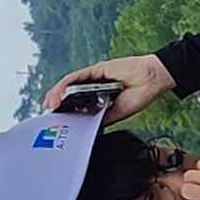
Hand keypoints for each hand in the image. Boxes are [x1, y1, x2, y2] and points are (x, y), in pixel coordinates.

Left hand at [53, 51, 176, 123]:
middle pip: (67, 94)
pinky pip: (75, 78)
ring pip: (67, 86)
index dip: (63, 112)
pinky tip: (57, 96)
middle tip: (46, 117)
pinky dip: (64, 86)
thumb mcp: (115, 113)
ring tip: (49, 107)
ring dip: (55, 96)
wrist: (152, 80)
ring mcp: (92, 78)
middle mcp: (92, 87)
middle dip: (54, 105)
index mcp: (98, 98)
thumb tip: (84, 129)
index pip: (75, 105)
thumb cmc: (139, 94)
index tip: (53, 123)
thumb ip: (99, 118)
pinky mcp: (94, 70)